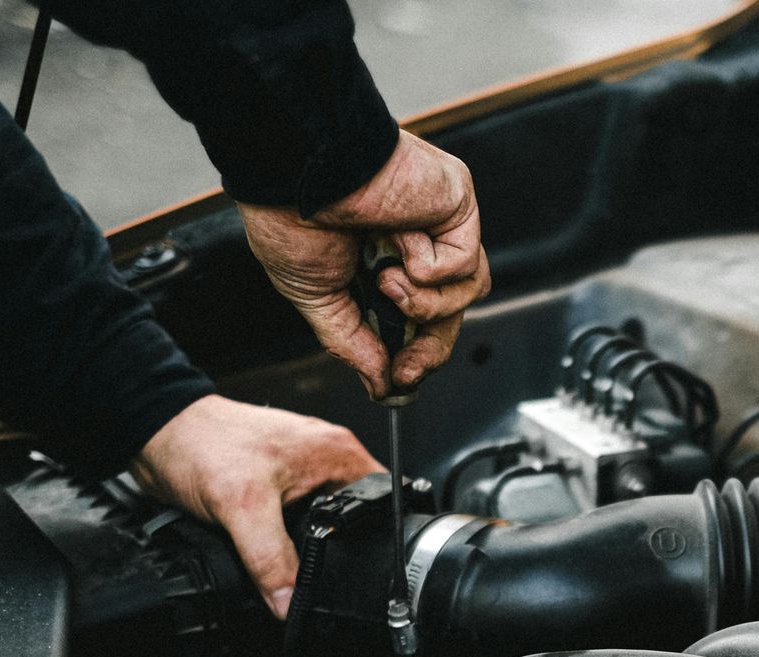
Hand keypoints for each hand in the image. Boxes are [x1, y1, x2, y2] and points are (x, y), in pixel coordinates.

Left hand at [132, 394, 379, 618]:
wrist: (156, 435)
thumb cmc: (201, 444)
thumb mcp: (243, 507)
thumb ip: (271, 559)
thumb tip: (290, 603)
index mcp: (338, 455)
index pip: (383, 505)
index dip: (379, 542)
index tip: (366, 573)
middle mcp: (326, 462)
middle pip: (355, 522)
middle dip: (342, 552)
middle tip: (323, 578)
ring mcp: (302, 475)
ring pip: (324, 526)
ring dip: (311, 549)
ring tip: (296, 568)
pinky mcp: (278, 490)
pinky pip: (297, 526)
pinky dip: (287, 545)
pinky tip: (275, 557)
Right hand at [238, 131, 490, 399]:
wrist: (292, 169)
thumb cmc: (291, 214)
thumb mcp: (318, 297)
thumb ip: (351, 342)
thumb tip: (379, 385)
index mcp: (384, 259)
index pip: (422, 317)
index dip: (417, 354)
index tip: (399, 381)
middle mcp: (419, 240)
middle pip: (452, 311)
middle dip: (429, 349)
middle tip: (405, 369)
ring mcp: (441, 220)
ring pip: (468, 290)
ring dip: (425, 304)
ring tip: (386, 282)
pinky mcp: (457, 202)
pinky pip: (463, 262)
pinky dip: (429, 267)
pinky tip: (398, 241)